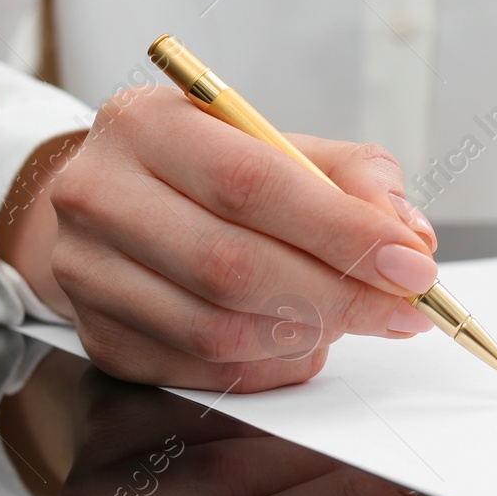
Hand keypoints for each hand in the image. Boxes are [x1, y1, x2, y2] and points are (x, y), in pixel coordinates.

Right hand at [0, 86, 441, 391]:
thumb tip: (408, 236)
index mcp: (146, 124)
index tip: (411, 264)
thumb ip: (351, 176)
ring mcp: (86, 273)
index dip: (341, 232)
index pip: (252, 184)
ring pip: (217, 329)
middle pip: (232, 265)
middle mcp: (99, 194)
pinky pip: (203, 371)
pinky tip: (302, 341)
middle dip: (338, 296)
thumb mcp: (275, 142)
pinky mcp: (99, 337)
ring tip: (351, 317)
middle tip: (402, 310)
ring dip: (306, 335)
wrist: (108, 203)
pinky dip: (271, 366)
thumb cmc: (204, 170)